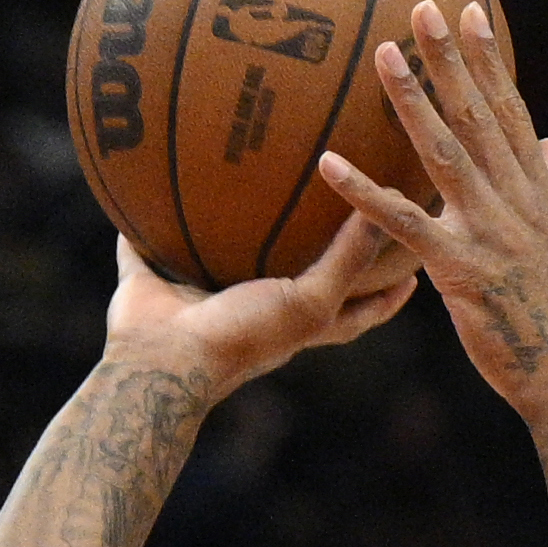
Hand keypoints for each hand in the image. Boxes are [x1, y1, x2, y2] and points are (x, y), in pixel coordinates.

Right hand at [101, 211, 417, 402]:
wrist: (166, 363)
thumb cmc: (243, 339)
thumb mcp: (309, 302)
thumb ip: (347, 260)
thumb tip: (382, 204)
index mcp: (293, 324)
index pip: (355, 310)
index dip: (385, 293)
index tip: (412, 269)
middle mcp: (251, 310)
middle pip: (291, 280)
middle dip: (309, 253)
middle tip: (332, 210)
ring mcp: (200, 298)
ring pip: (219, 256)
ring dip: (225, 227)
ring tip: (238, 183)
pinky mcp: (152, 282)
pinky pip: (142, 245)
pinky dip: (136, 223)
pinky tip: (138, 184)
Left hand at [317, 0, 547, 429]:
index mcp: (536, 191)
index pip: (508, 110)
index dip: (488, 59)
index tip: (467, 11)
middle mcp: (515, 200)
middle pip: (477, 116)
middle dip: (450, 58)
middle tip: (419, 6)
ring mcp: (489, 232)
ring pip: (444, 154)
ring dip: (412, 102)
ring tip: (381, 57)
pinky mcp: (460, 270)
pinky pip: (404, 225)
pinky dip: (365, 192)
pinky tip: (329, 164)